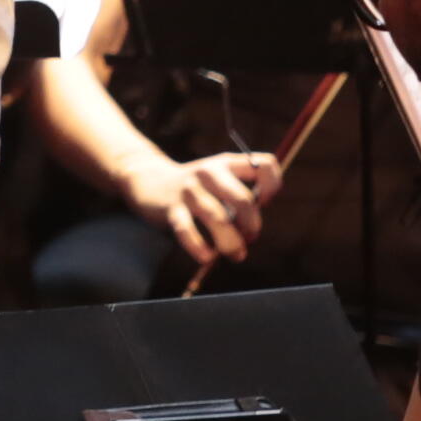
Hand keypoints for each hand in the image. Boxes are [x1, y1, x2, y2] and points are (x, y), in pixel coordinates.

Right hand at [127, 149, 281, 266]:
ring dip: (231, 242)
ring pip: (218, 218)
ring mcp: (190, 189)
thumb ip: (238, 196)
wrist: (148, 179)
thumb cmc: (194, 187)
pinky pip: (188, 231)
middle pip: (243, 199)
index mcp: (226, 163)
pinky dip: (199, 247)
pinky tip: (206, 256)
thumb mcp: (217, 179)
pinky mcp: (172, 208)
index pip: (263, 165)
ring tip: (236, 254)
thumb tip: (254, 229)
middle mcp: (210, 172)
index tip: (264, 203)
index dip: (272, 186)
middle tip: (250, 238)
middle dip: (252, 225)